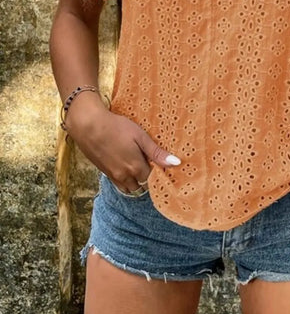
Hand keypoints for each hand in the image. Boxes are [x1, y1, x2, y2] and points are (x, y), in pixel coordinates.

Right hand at [65, 104, 180, 193]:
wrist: (88, 125)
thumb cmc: (116, 127)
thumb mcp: (140, 136)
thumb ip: (157, 153)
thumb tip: (176, 163)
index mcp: (135, 168)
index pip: (152, 180)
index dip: (157, 172)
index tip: (159, 164)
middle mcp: (124, 176)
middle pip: (140, 187)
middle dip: (146, 180)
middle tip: (149, 165)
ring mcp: (112, 176)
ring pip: (128, 188)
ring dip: (135, 182)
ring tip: (138, 167)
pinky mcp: (104, 172)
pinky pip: (118, 184)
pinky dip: (124, 180)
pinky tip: (125, 165)